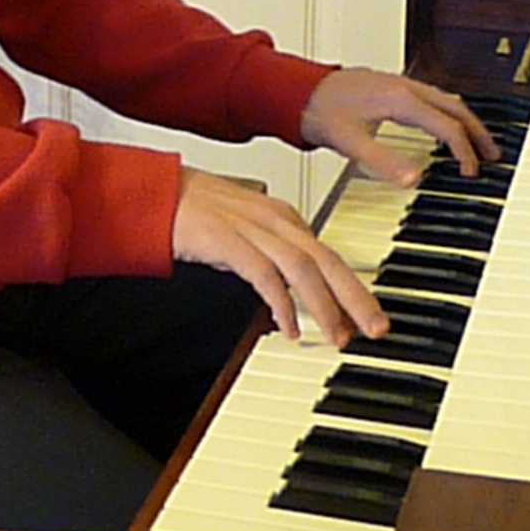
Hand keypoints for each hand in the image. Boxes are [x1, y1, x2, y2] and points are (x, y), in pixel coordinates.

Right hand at [170, 168, 387, 347]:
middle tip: (376, 328)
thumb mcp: (242, 233)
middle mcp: (274, 219)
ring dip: (325, 306)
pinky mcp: (228, 240)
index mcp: (281, 216)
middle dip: (356, 297)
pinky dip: (281, 304)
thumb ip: (268, 255)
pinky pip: (265, 275)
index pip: (328, 254)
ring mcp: (251, 228)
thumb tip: (286, 290)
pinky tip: (289, 328)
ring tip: (338, 336)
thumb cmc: (193, 212)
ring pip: (303, 268)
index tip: (365, 317)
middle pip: (327, 260)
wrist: (153, 194)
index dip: (351, 288)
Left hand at [299, 68, 499, 187]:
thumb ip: (383, 161)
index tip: (471, 172)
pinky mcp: (393, 88)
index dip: (464, 150)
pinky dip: (449, 114)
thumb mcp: (350, 142)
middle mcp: (405, 88)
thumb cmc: (321, 111)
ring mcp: (400, 86)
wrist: (300, 91)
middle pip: (455, 108)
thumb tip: (414, 180)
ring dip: (466, 122)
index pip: (447, 125)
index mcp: (401, 100)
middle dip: (477, 133)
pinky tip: (445, 128)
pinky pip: (433, 99)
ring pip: (446, 100)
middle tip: (492, 156)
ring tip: (477, 144)